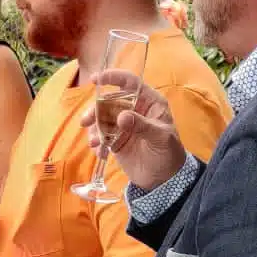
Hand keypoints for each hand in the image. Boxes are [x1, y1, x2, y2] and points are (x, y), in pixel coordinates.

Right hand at [83, 75, 186, 191]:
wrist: (164, 179)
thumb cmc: (169, 154)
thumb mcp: (160, 137)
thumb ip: (142, 125)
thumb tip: (121, 117)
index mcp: (149, 102)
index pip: (130, 83)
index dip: (113, 77)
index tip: (96, 79)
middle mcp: (134, 110)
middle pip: (109, 101)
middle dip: (95, 109)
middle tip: (86, 121)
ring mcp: (123, 125)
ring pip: (101, 118)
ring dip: (94, 128)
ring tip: (95, 142)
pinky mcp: (115, 140)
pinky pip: (100, 136)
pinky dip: (96, 143)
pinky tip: (100, 152)